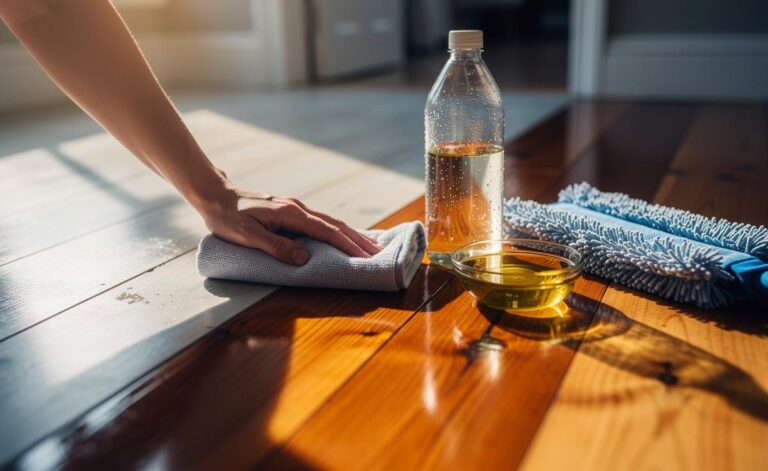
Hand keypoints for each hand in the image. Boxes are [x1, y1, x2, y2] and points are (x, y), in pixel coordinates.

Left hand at [195, 184, 381, 265]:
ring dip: (350, 235)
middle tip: (379, 254)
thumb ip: (276, 247)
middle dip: (358, 240)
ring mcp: (294, 209)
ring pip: (329, 222)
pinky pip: (319, 223)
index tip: (366, 258)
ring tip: (369, 246)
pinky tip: (341, 237)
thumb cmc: (227, 217)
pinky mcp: (289, 212)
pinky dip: (336, 231)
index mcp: (291, 213)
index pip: (327, 231)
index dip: (348, 245)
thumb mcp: (248, 236)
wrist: (214, 195)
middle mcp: (297, 208)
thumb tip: (304, 259)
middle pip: (335, 225)